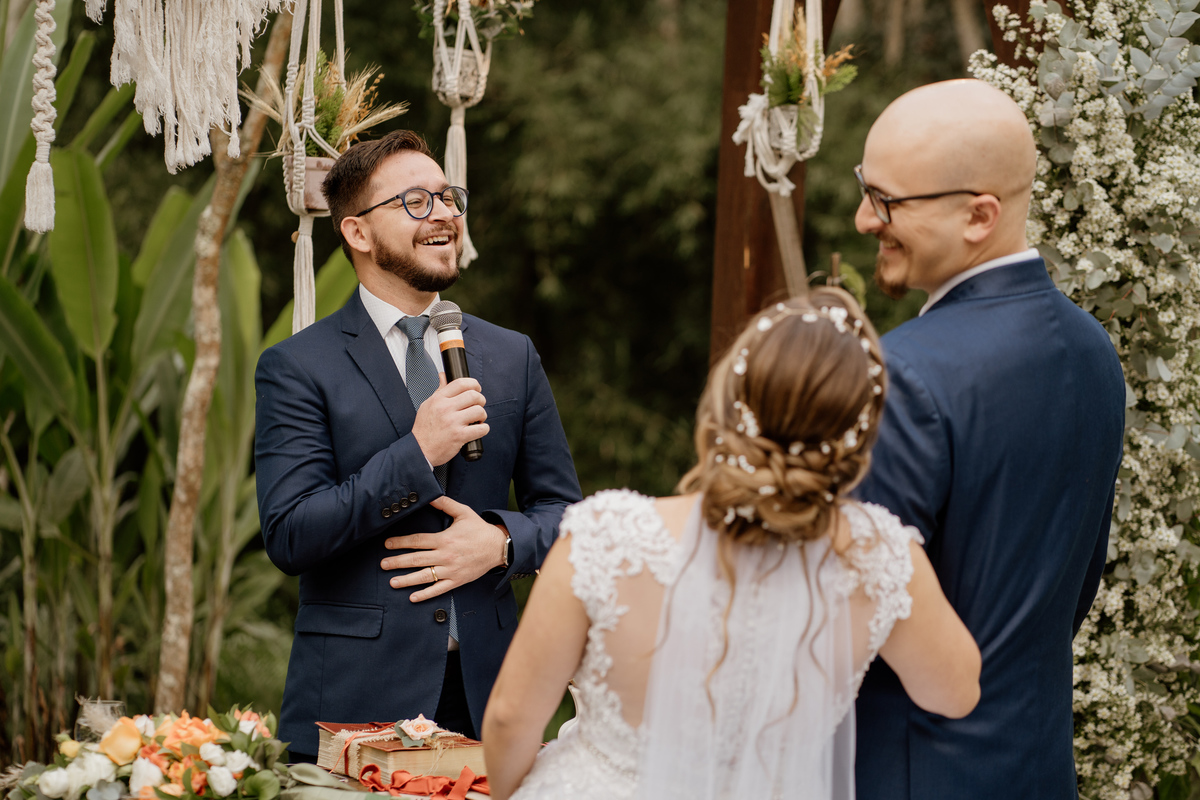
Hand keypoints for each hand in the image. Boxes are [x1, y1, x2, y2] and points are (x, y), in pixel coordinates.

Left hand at [381, 496, 507, 600]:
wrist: (499, 547)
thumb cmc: (480, 530)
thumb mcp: (463, 512)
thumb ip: (445, 504)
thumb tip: (430, 496)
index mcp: (445, 539)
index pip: (418, 541)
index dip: (401, 542)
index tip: (387, 544)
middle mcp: (446, 556)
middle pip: (417, 559)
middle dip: (398, 562)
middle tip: (383, 564)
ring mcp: (451, 570)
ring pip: (425, 576)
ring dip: (407, 580)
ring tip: (392, 582)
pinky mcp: (457, 581)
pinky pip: (439, 589)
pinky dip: (426, 594)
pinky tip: (413, 597)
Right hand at [412, 376, 488, 466]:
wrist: (419, 449)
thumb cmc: (424, 429)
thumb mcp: (427, 405)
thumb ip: (439, 391)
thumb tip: (443, 376)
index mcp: (438, 399)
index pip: (461, 383)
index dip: (474, 384)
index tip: (477, 389)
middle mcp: (446, 408)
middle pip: (473, 395)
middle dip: (481, 400)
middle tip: (478, 406)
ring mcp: (453, 422)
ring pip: (479, 411)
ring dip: (482, 415)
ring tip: (477, 419)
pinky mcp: (459, 436)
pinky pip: (481, 428)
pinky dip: (484, 429)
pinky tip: (478, 429)